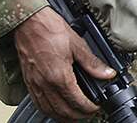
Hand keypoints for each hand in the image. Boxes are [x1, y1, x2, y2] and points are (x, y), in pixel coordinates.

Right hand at [13, 6, 115, 120]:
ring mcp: (35, 85)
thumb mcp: (77, 44)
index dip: (89, 108)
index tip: (96, 107)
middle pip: (63, 111)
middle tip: (89, 113)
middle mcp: (46, 85)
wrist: (28, 23)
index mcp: (59, 76)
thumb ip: (93, 63)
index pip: (77, 101)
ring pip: (49, 111)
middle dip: (78, 116)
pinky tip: (55, 109)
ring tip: (75, 115)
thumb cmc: (50, 30)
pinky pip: (38, 104)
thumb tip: (108, 73)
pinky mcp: (29, 83)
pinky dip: (48, 111)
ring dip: (63, 117)